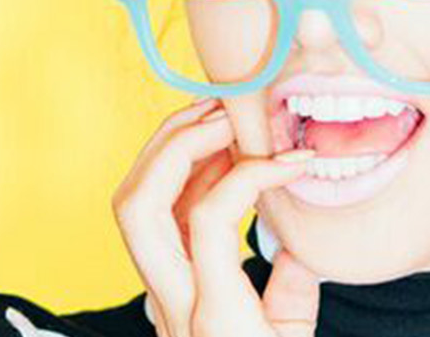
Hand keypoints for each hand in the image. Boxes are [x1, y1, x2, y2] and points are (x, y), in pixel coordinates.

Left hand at [112, 98, 320, 336]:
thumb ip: (296, 285)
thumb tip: (295, 229)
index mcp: (215, 316)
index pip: (206, 218)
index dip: (248, 172)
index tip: (294, 159)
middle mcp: (173, 305)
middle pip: (137, 204)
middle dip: (177, 142)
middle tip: (231, 112)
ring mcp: (159, 298)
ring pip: (132, 207)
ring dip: (170, 150)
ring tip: (220, 119)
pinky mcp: (161, 292)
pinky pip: (154, 220)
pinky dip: (179, 176)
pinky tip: (217, 158)